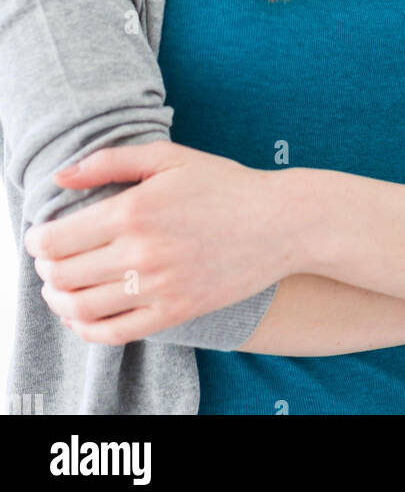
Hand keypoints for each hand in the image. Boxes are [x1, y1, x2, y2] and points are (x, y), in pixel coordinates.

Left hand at [24, 141, 308, 344]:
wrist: (280, 222)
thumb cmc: (225, 184)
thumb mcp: (169, 157)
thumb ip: (110, 161)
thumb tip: (61, 177)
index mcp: (135, 210)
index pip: (58, 238)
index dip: (38, 240)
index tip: (41, 236)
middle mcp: (141, 253)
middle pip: (63, 274)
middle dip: (46, 268)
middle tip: (49, 259)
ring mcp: (158, 287)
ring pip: (82, 308)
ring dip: (59, 300)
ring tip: (60, 287)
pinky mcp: (175, 313)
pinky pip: (114, 334)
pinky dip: (86, 329)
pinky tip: (84, 315)